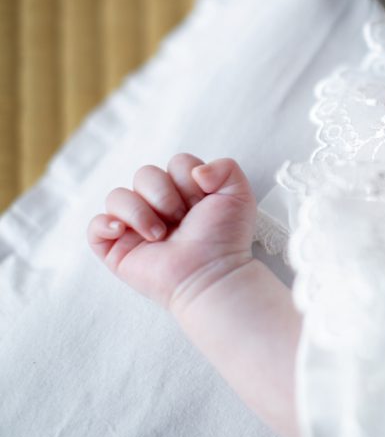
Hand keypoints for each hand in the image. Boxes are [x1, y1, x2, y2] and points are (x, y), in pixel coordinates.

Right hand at [87, 153, 257, 308]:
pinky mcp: (117, 249)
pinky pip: (94, 225)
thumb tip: (195, 171)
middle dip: (164, 194)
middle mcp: (158, 206)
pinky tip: (122, 231)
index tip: (202, 201)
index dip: (187, 179)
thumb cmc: (226, 238)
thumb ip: (225, 166)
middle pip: (144, 174)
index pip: (175, 163)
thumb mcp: (238, 193)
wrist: (212, 273)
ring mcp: (135, 227)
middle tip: (181, 219)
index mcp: (184, 192)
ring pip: (117, 196)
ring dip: (141, 212)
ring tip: (160, 235)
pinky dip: (104, 224)